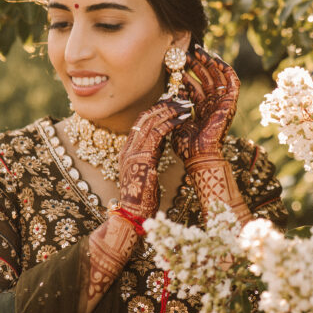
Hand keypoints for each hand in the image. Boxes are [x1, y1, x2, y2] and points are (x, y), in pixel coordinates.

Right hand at [117, 98, 192, 215]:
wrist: (133, 214)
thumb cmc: (143, 196)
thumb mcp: (147, 169)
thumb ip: (152, 152)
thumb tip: (164, 138)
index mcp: (127, 150)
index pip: (141, 122)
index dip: (156, 110)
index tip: (171, 102)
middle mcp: (127, 148)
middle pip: (145, 117)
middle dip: (163, 105)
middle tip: (180, 98)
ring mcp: (132, 152)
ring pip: (151, 121)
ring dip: (170, 111)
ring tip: (185, 105)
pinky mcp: (141, 158)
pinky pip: (157, 133)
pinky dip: (171, 123)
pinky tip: (183, 119)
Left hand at [171, 47, 239, 161]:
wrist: (199, 154)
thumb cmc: (187, 144)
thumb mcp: (177, 119)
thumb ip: (176, 103)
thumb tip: (172, 87)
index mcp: (202, 109)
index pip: (195, 86)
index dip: (186, 74)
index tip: (175, 63)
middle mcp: (213, 104)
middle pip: (206, 79)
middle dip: (196, 65)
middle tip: (186, 53)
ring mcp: (222, 104)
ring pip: (218, 77)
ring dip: (209, 63)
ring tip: (197, 51)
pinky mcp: (230, 103)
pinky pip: (232, 83)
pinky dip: (226, 70)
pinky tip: (216, 59)